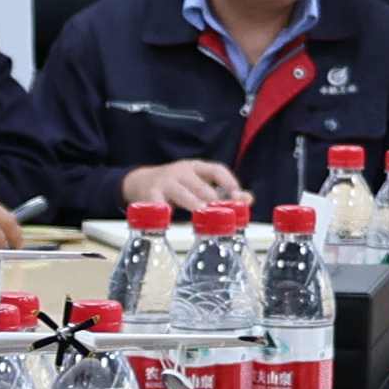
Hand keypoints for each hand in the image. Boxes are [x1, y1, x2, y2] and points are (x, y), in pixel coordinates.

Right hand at [121, 158, 242, 216]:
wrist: (139, 182)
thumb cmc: (175, 186)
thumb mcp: (197, 183)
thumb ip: (222, 192)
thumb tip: (248, 199)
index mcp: (196, 167)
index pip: (216, 170)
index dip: (230, 183)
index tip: (239, 198)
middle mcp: (181, 172)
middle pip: (201, 185)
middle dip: (214, 200)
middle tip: (225, 214)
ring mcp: (165, 183)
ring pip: (183, 193)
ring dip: (195, 204)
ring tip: (205, 215)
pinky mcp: (150, 195)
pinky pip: (158, 204)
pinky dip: (164, 212)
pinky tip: (171, 220)